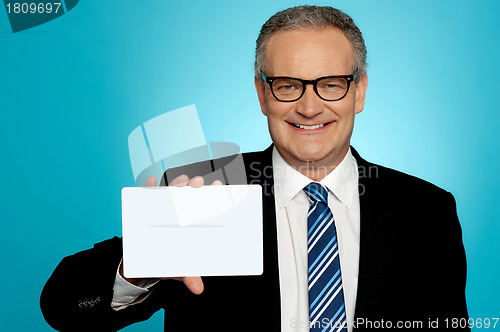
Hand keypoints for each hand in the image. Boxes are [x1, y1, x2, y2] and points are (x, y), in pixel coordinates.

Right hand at [123, 174, 222, 294]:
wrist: (142, 266)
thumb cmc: (167, 262)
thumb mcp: (178, 269)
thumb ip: (188, 275)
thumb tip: (198, 288)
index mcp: (191, 223)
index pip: (203, 205)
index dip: (212, 194)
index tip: (219, 185)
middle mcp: (178, 212)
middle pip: (187, 194)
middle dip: (194, 186)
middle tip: (199, 183)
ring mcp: (162, 209)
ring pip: (170, 191)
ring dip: (176, 183)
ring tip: (181, 181)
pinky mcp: (145, 211)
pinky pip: (146, 196)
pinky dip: (147, 187)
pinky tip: (151, 181)